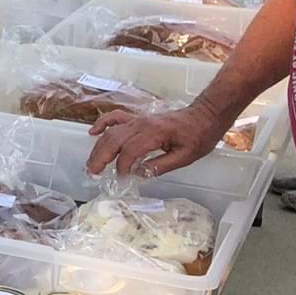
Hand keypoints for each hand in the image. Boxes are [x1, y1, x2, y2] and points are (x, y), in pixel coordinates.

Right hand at [87, 105, 226, 178]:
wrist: (204, 116)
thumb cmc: (199, 136)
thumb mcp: (185, 157)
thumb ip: (160, 166)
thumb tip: (138, 174)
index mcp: (154, 134)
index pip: (130, 151)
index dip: (122, 167)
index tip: (121, 179)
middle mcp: (141, 124)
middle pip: (113, 140)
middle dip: (101, 158)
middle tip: (93, 174)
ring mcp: (137, 119)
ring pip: (111, 132)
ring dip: (98, 148)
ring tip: (91, 163)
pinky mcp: (137, 118)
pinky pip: (114, 117)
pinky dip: (102, 124)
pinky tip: (93, 132)